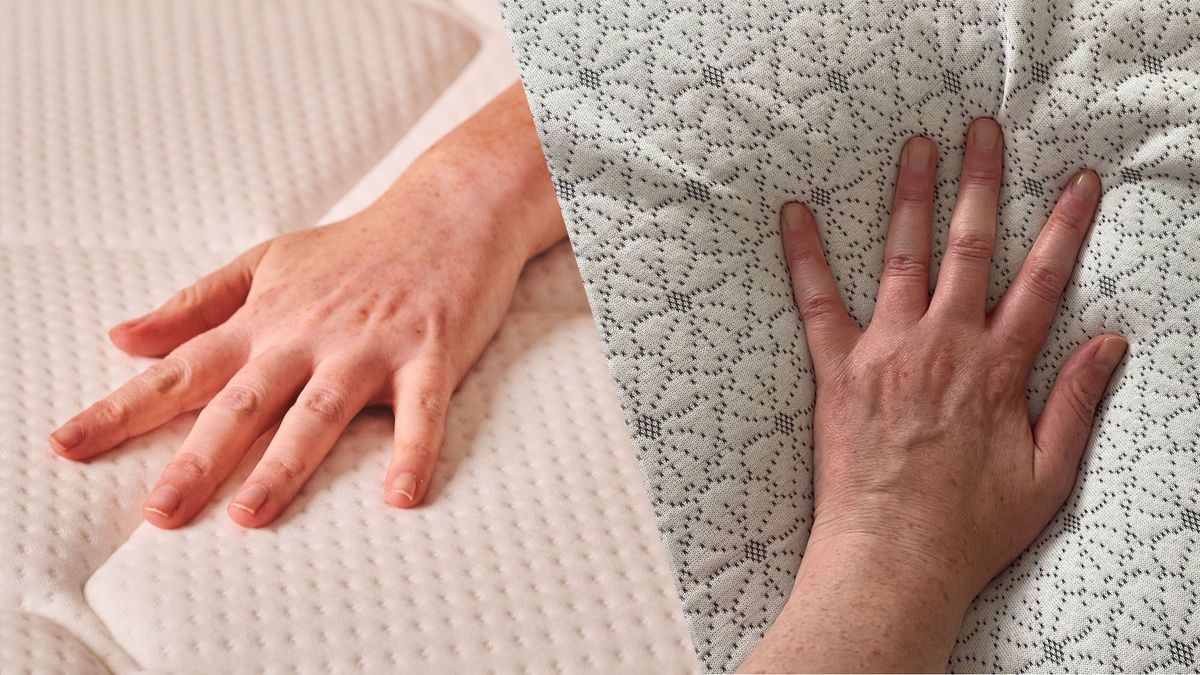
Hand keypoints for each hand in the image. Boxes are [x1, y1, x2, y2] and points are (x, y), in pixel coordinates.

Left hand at [49, 84, 566, 528]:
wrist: (447, 210)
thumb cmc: (357, 247)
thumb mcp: (267, 263)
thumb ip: (196, 304)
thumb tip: (122, 339)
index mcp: (265, 319)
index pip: (181, 370)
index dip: (122, 409)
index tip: (66, 446)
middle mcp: (308, 335)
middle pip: (243, 402)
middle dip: (197, 458)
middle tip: (160, 513)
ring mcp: (370, 346)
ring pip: (319, 411)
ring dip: (285, 465)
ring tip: (249, 515)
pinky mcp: (430, 353)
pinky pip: (421, 412)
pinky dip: (413, 453)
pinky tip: (400, 496)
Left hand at [742, 118, 1123, 671]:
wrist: (894, 557)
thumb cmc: (970, 527)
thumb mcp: (1049, 474)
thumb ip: (1078, 402)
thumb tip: (1111, 343)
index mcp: (999, 368)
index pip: (1042, 281)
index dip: (1065, 227)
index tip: (1079, 182)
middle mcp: (945, 344)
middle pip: (970, 247)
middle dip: (981, 183)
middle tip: (982, 132)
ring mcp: (888, 351)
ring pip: (903, 256)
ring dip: (910, 196)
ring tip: (915, 146)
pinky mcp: (838, 369)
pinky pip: (817, 301)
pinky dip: (805, 255)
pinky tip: (794, 214)